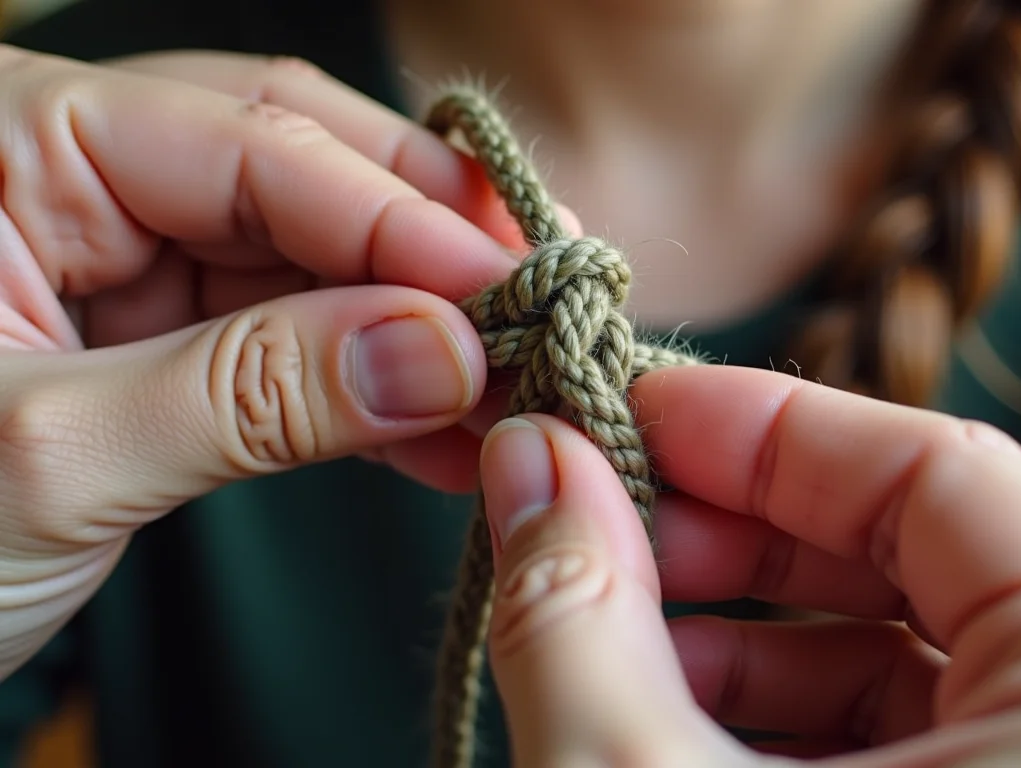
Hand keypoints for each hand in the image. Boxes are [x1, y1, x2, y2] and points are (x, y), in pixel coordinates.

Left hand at [0, 45, 516, 677]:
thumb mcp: (49, 460)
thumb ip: (251, 394)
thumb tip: (438, 354)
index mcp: (14, 141)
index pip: (251, 143)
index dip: (397, 220)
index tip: (507, 294)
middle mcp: (79, 174)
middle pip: (303, 169)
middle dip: (425, 248)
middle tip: (536, 312)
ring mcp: (128, 256)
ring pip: (316, 257)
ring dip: (418, 325)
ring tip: (510, 389)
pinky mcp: (166, 337)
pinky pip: (299, 336)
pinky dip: (377, 384)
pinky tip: (446, 429)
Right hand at [476, 366, 1020, 766]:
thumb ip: (579, 616)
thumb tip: (533, 466)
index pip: (947, 474)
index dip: (764, 431)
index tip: (639, 417)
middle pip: (1020, 533)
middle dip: (806, 525)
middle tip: (652, 528)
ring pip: (1019, 644)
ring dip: (819, 628)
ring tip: (650, 633)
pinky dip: (868, 715)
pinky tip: (721, 718)